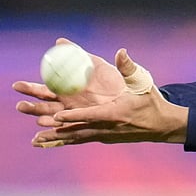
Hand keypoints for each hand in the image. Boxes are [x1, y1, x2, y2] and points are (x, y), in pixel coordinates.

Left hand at [13, 38, 188, 146]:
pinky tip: (46, 143)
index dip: (74, 117)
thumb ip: (129, 68)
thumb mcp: (142, 83)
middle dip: (55, 127)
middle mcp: (107, 128)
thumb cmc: (150, 101)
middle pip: (77, 129)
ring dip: (54, 138)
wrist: (161, 125)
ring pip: (75, 138)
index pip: (92, 116)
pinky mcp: (102, 138)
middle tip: (35, 124)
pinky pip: (78, 140)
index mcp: (116, 114)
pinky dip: (62, 141)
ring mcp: (103, 135)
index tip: (56, 116)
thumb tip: (121, 52)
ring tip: (33, 141)